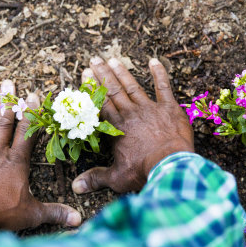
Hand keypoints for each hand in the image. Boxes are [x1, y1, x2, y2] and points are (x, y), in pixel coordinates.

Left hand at [0, 80, 81, 235]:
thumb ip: (55, 213)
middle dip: (7, 102)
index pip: (27, 133)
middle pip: (4, 123)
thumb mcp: (33, 214)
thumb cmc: (2, 214)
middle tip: (8, 82)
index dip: (31, 114)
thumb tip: (78, 220)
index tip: (32, 95)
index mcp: (17, 162)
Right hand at [72, 57, 193, 194]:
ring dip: (123, 72)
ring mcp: (150, 108)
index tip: (85, 73)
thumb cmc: (142, 172)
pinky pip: (163, 87)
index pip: (100, 103)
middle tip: (94, 59)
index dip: (92, 87)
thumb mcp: (116, 178)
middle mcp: (130, 113)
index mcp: (116, 127)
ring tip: (113, 59)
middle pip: (113, 90)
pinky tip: (154, 61)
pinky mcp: (169, 108)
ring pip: (133, 86)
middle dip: (103, 74)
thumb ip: (96, 178)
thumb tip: (75, 188)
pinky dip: (159, 74)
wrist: (170, 166)